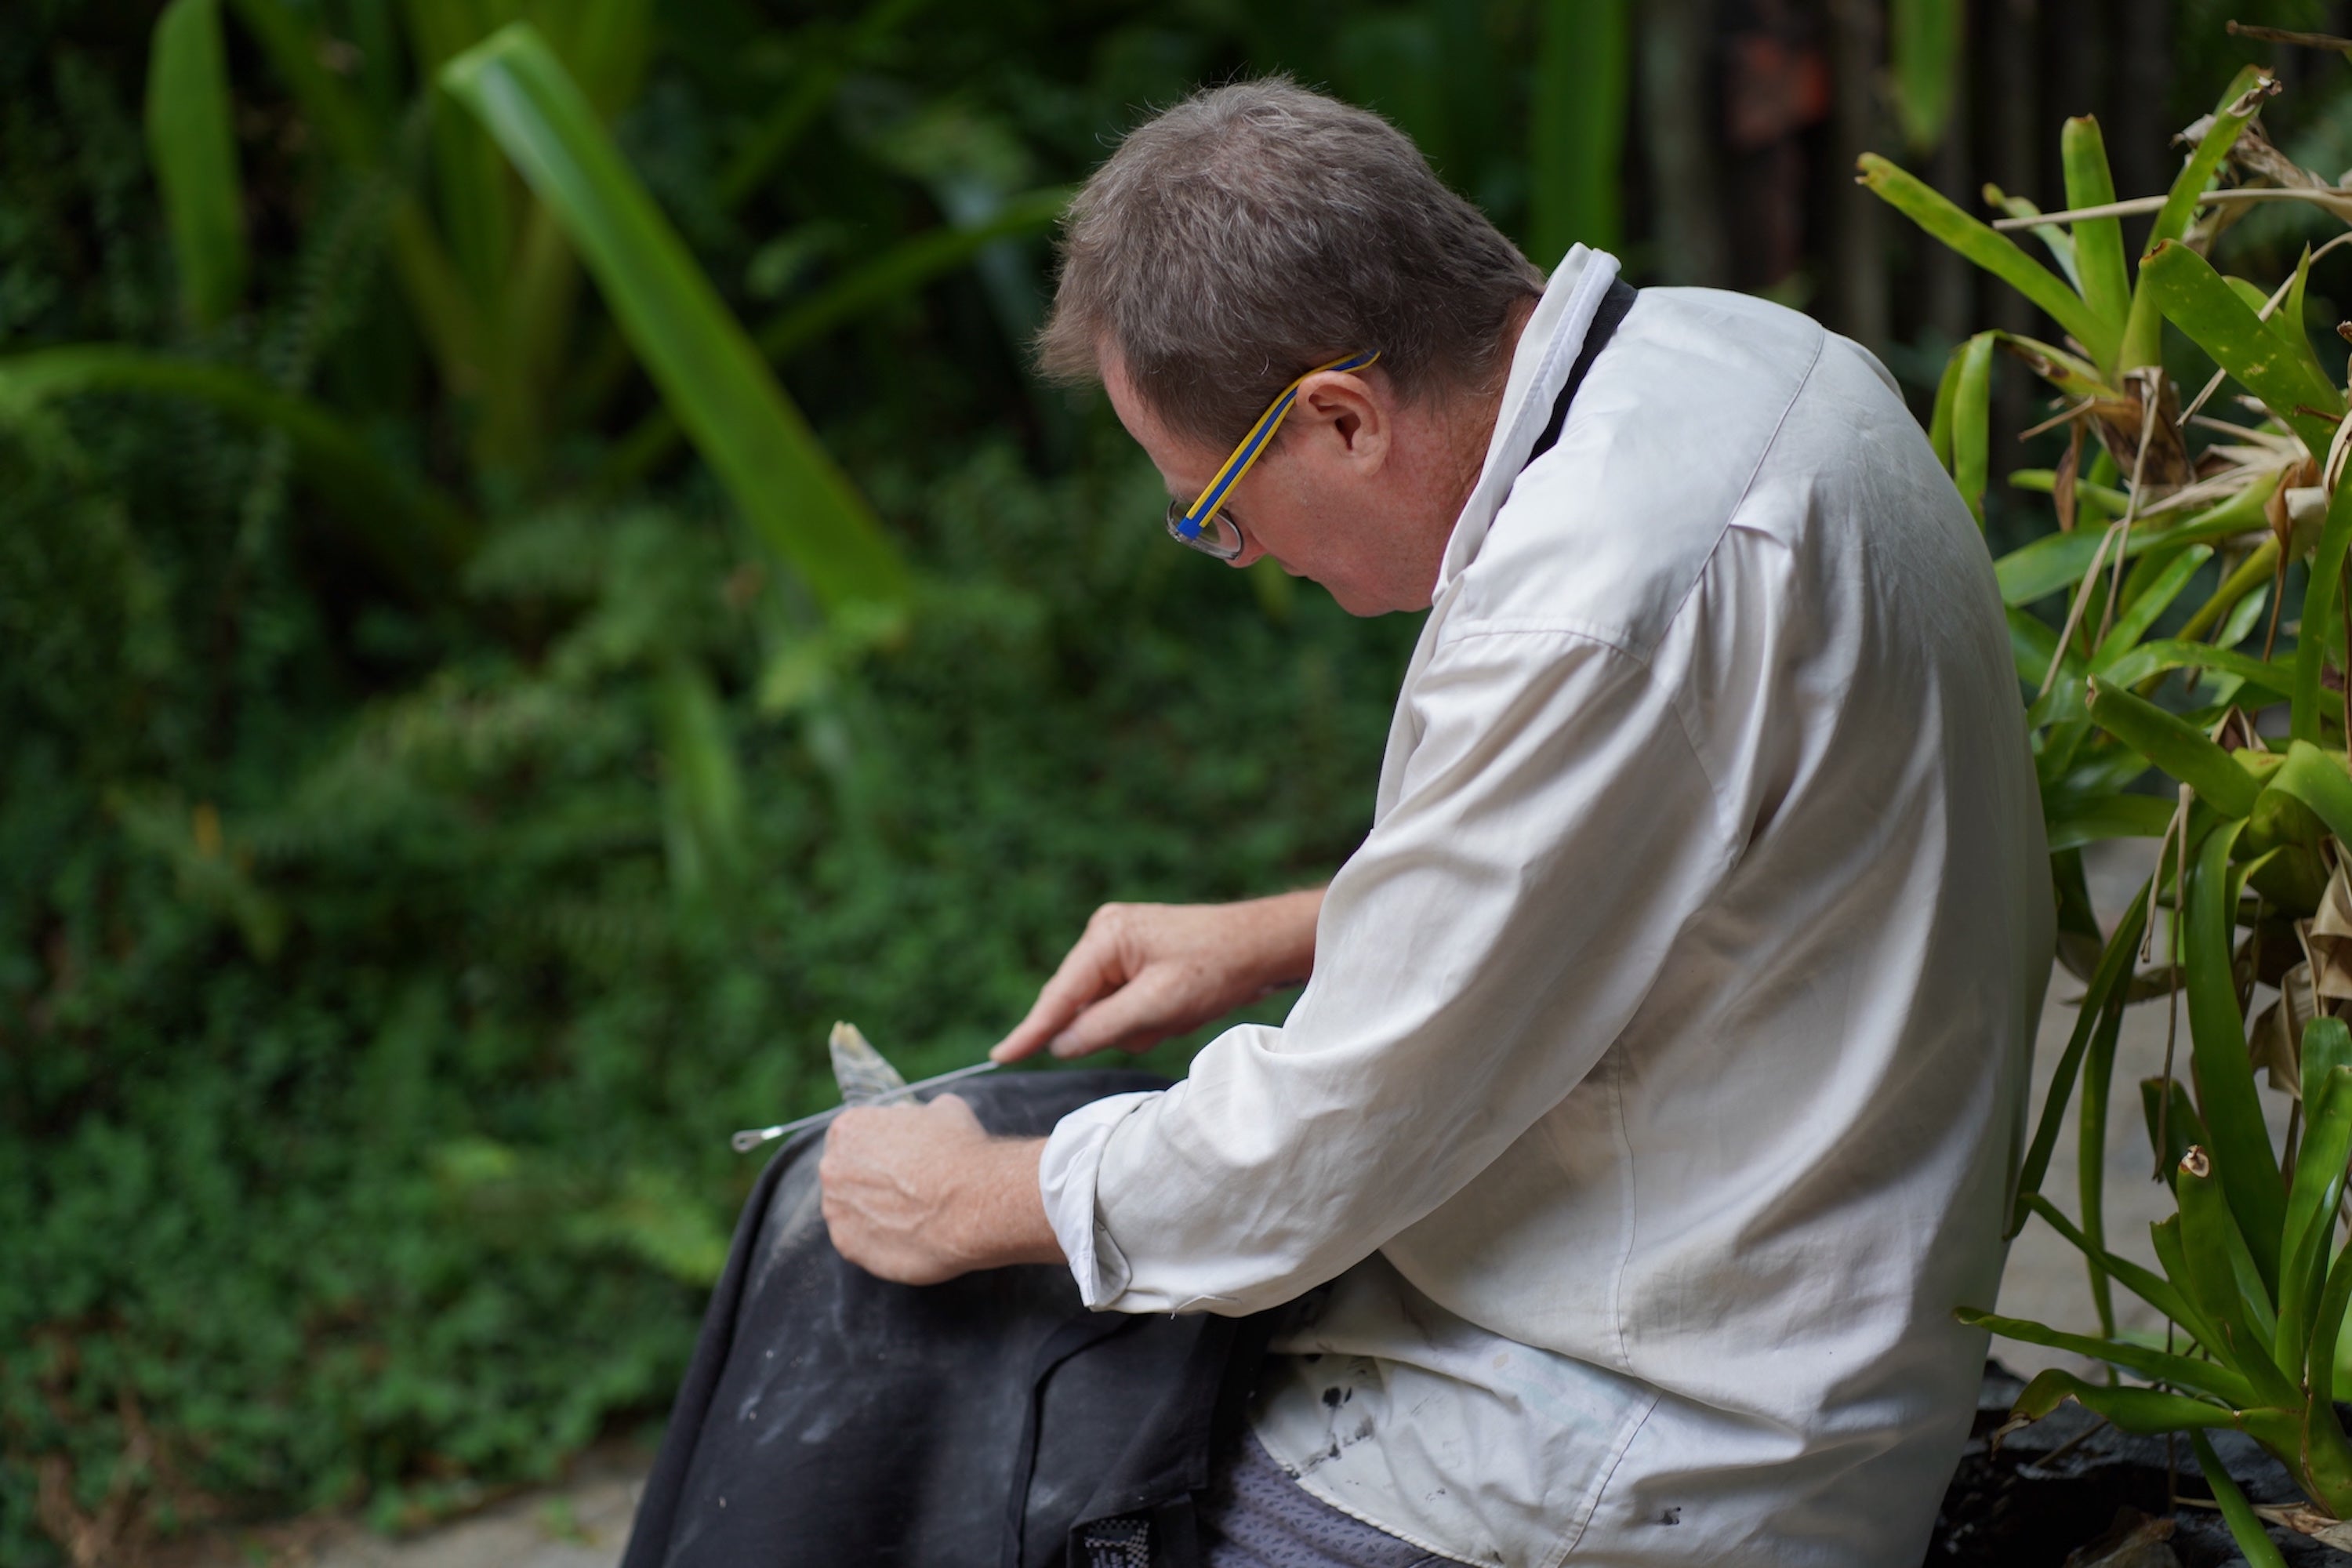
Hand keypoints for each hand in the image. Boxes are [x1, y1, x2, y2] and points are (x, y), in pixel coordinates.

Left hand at [818, 1095, 1060, 1284]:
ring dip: (874, 1212)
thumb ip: (917, 1113)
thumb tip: (916, 1117)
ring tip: (912, 1215)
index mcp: (848, 1129)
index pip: (854, 1137)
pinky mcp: (847, 1246)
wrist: (975, 1203)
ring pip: (851, 1210)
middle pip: (846, 1174)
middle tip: (908, 1189)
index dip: (880, 1149)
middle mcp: (831, 1167)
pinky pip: (859, 1242)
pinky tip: (910, 1235)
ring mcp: (835, 1209)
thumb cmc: (962, 1152)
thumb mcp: (945, 1110)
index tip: (902, 1160)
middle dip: (872, 1180)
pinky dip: (880, 1240)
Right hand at [991, 889, 1323, 1062]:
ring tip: (1182, 1007)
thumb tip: (1060, 1045)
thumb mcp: (1159, 1004)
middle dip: (1121, 1025)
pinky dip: (1151, 1019)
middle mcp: (1106, 938)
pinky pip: (1126, 1009)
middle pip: (1083, 1007)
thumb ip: (1104, 1026)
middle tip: (1167, 1013)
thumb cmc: (1216, 967)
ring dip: (1141, 1025)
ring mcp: (1121, 951)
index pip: (1059, 996)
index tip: (999, 1057)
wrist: (1263, 947)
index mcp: (1106, 936)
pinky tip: (1181, 1006)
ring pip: (1107, 1015)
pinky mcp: (1137, 965)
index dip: (1031, 1031)